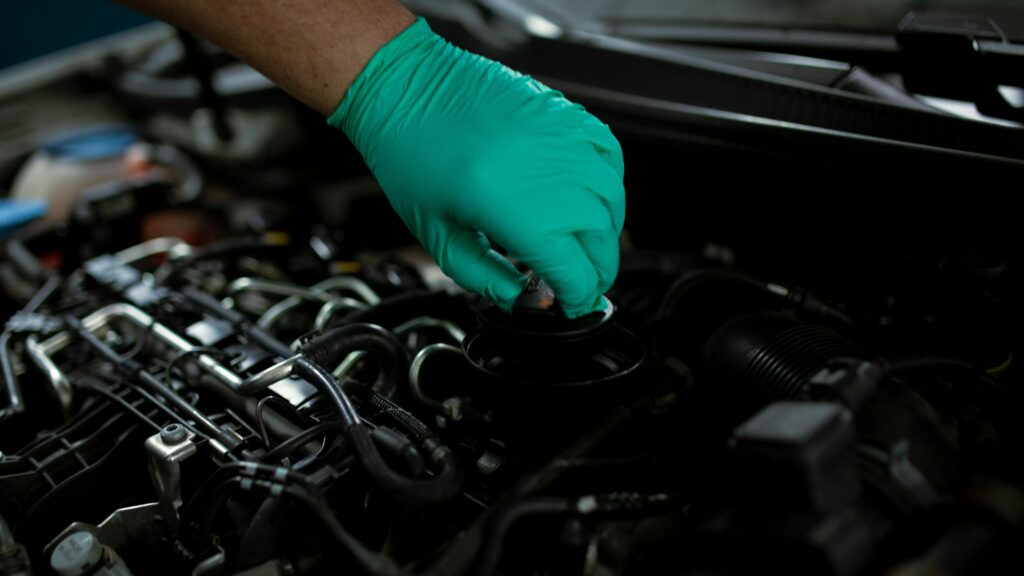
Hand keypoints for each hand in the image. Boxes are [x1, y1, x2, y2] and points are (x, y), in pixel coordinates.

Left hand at [329, 18, 624, 317]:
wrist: (406, 88)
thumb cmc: (412, 157)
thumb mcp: (439, 236)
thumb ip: (485, 276)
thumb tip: (521, 298)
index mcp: (516, 211)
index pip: (574, 270)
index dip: (578, 297)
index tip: (572, 306)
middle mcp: (549, 174)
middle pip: (601, 240)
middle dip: (598, 272)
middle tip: (582, 285)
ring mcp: (563, 140)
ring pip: (612, 200)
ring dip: (607, 233)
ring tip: (587, 247)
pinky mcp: (565, 114)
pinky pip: (609, 154)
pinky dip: (610, 183)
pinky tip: (592, 197)